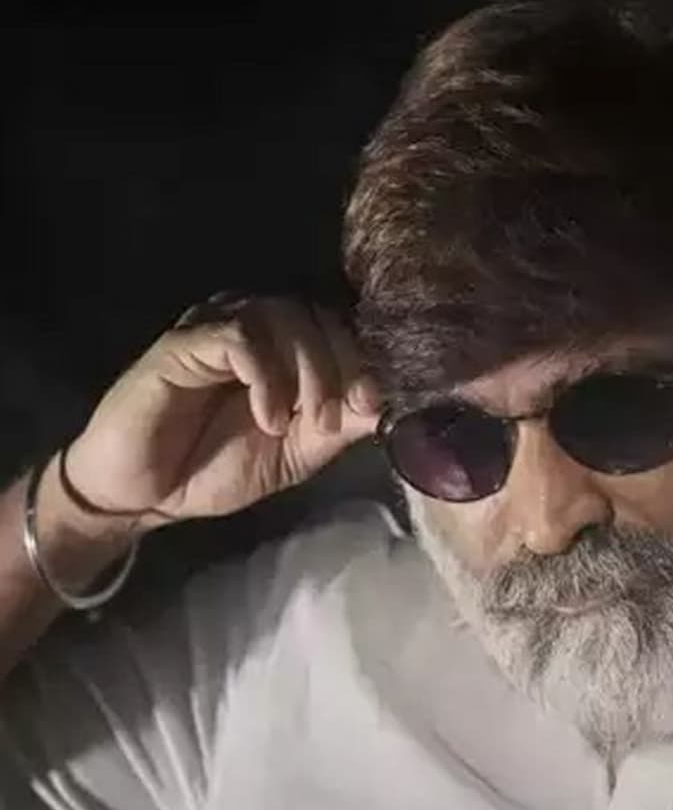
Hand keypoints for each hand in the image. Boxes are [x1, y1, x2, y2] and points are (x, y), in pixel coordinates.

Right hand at [62, 295, 381, 533]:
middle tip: (333, 418)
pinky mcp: (183, 343)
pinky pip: (239, 336)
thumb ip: (340, 426)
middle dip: (340, 366)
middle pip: (316, 314)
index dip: (364, 360)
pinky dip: (266, 376)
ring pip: (283, 315)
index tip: (373, 404)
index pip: (337, 326)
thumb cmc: (216, 467)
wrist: (144, 494)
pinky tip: (267, 417)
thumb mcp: (297, 452)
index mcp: (283, 346)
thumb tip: (392, 406)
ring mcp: (216, 328)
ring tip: (299, 422)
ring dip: (308, 370)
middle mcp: (252, 325)